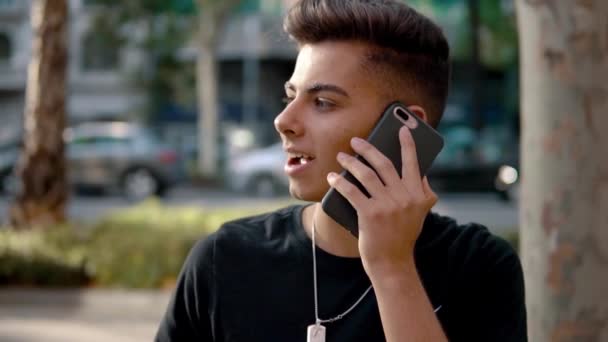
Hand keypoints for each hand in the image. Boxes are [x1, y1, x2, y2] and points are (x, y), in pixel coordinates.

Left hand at [327, 126, 437, 278]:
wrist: (392, 263)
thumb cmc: (403, 235)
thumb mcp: (420, 213)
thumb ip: (423, 192)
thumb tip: (420, 170)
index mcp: (418, 194)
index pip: (413, 163)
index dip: (407, 144)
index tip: (402, 129)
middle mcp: (404, 197)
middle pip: (384, 164)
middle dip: (368, 148)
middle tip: (355, 140)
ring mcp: (387, 206)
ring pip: (366, 175)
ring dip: (351, 163)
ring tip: (341, 156)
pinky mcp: (370, 214)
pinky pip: (352, 191)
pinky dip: (340, 182)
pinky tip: (332, 177)